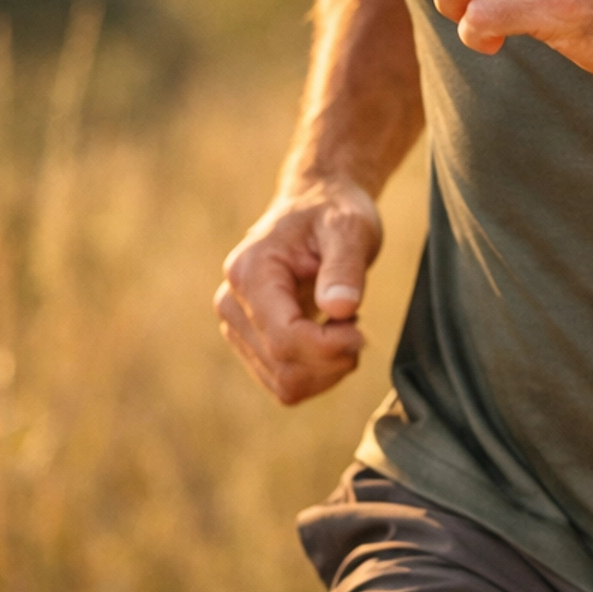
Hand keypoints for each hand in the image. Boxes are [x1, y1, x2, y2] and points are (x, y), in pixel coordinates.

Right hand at [214, 178, 380, 404]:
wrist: (316, 206)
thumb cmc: (333, 213)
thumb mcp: (350, 228)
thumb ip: (345, 266)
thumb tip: (340, 308)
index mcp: (250, 272)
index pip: (283, 338)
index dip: (329, 347)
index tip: (361, 328)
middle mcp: (232, 303)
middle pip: (283, 366)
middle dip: (332, 360)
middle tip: (357, 325)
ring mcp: (236, 326)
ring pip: (284, 384)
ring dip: (327, 370)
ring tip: (344, 327)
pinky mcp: (249, 343)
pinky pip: (284, 385)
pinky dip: (318, 374)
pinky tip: (331, 339)